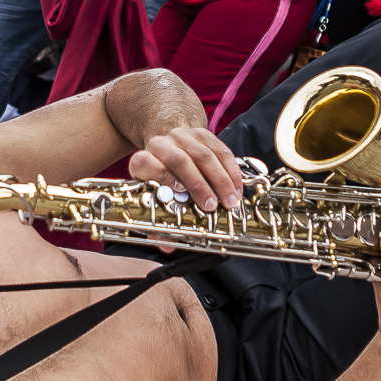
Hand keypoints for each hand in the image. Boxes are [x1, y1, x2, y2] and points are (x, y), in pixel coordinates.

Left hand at [127, 126, 246, 211]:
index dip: (162, 176)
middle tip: (211, 205)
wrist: (170, 144)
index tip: (178, 191)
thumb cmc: (162, 178)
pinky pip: (221, 150)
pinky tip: (237, 187)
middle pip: (179, 160)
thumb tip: (167, 246)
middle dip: (198, 184)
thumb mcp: (153, 195)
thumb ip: (158, 221)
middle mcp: (161, 144)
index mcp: (143, 161)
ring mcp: (183, 136)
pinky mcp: (203, 134)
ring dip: (221, 179)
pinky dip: (232, 171)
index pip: (146, 164)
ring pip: (204, 155)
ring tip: (231, 200)